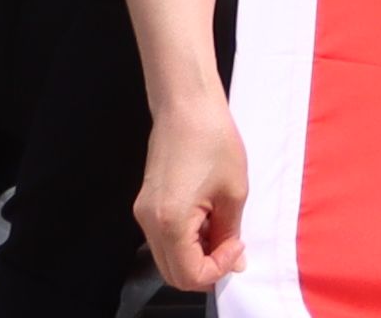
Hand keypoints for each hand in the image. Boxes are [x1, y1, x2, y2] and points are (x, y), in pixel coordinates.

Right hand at [136, 104, 250, 288]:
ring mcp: (143, 214)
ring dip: (196, 255)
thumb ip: (230, 233)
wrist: (187, 104)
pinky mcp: (146, 204)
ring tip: (221, 227)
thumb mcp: (233, 191)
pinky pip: (164, 238)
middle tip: (231, 246)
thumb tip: (234, 263)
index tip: (237, 246)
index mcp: (170, 223)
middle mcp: (149, 223)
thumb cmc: (214, 140)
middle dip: (206, 268)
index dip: (218, 268)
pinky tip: (207, 217)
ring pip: (168, 258)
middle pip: (174, 274)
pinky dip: (186, 240)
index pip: (189, 275)